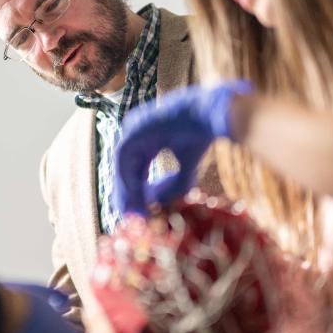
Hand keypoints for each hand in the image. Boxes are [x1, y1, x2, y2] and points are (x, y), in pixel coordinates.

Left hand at [114, 80, 251, 215]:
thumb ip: (172, 187)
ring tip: (135, 212)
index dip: (136, 191)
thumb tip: (159, 206)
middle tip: (132, 217)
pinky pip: (124, 159)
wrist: (210, 115)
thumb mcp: (186, 167)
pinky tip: (137, 197)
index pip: (134, 169)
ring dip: (128, 190)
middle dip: (128, 194)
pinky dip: (129, 179)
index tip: (139, 212)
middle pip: (125, 168)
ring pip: (122, 165)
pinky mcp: (134, 129)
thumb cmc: (201, 135)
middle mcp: (135, 132)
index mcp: (146, 137)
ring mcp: (132, 128)